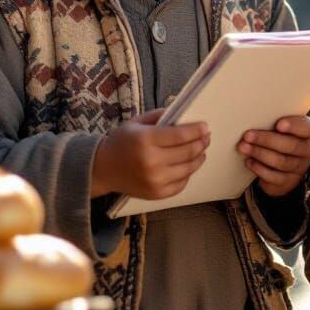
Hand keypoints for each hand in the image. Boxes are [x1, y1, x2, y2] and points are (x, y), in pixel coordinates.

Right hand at [91, 109, 209, 199]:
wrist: (102, 169)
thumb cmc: (121, 142)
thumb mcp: (137, 122)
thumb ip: (160, 116)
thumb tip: (183, 116)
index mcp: (146, 140)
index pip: (181, 135)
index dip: (197, 131)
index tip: (205, 127)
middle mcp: (152, 161)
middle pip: (188, 152)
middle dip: (201, 142)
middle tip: (207, 137)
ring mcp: (155, 180)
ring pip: (188, 168)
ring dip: (199, 157)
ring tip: (201, 150)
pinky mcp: (157, 194)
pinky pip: (181, 183)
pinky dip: (188, 173)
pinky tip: (188, 165)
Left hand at [238, 115, 309, 197]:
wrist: (280, 163)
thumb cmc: (278, 137)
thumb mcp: (278, 127)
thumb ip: (272, 121)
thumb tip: (251, 118)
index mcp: (307, 132)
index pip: (307, 127)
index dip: (294, 126)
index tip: (278, 124)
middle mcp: (306, 150)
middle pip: (291, 145)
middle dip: (267, 140)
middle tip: (247, 136)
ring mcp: (299, 168)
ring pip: (281, 162)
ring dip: (260, 153)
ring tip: (243, 147)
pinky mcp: (288, 182)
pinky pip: (275, 177)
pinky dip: (260, 169)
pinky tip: (249, 162)